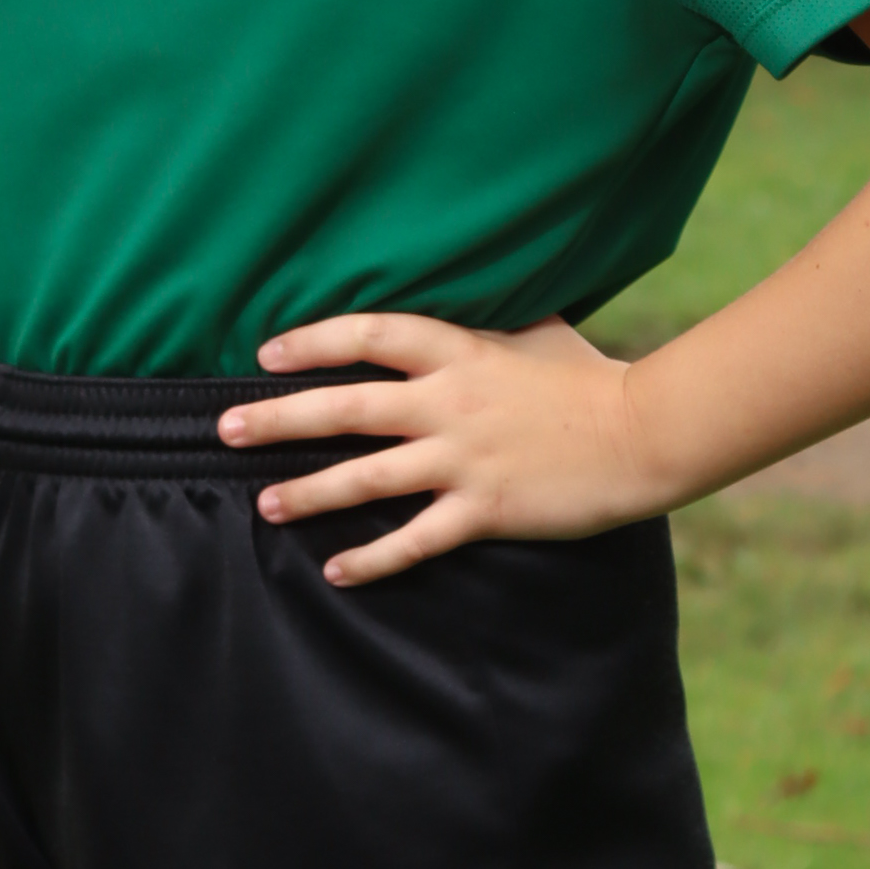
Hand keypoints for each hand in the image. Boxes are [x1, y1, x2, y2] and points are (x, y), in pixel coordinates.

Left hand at [218, 312, 654, 585]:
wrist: (643, 434)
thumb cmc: (588, 378)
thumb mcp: (535, 331)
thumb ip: (486, 321)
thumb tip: (461, 297)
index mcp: (460, 352)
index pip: (369, 335)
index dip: (313, 342)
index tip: (267, 355)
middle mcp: (450, 403)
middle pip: (347, 408)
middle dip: (281, 419)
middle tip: (226, 429)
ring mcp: (464, 459)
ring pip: (367, 477)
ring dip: (310, 492)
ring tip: (265, 504)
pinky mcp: (484, 509)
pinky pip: (415, 539)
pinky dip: (373, 558)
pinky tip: (336, 570)